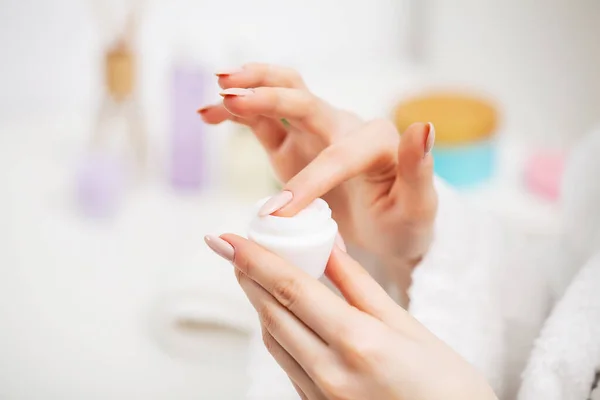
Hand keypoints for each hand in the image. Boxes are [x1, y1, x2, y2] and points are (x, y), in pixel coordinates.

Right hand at [199, 64, 436, 265]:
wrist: (389, 230)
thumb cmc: (406, 221)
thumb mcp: (420, 204)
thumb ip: (420, 167)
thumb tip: (423, 126)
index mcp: (376, 143)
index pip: (337, 155)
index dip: (308, 181)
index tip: (280, 214)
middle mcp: (344, 128)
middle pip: (303, 99)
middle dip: (268, 96)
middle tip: (233, 95)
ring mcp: (316, 134)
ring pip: (281, 97)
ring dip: (249, 91)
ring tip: (218, 94)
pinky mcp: (295, 147)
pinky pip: (263, 123)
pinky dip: (238, 114)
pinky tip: (211, 113)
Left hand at [204, 234, 496, 399]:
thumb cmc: (447, 386)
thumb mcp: (408, 327)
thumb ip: (360, 286)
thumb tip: (328, 248)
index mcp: (357, 343)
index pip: (291, 290)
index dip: (254, 260)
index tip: (225, 238)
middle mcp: (330, 372)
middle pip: (272, 313)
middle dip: (247, 275)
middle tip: (234, 247)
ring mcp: (320, 395)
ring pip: (273, 339)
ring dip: (258, 301)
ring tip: (253, 271)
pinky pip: (286, 361)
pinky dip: (278, 330)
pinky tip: (280, 311)